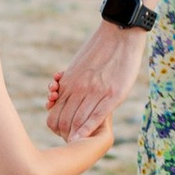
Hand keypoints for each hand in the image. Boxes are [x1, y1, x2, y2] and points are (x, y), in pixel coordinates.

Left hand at [47, 23, 147, 139]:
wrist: (120, 33)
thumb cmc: (100, 48)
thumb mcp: (78, 65)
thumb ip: (70, 82)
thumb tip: (60, 93)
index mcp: (69, 83)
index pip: (54, 114)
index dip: (55, 127)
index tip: (61, 132)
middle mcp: (79, 89)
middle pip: (64, 121)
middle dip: (64, 134)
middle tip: (69, 139)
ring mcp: (95, 92)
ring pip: (77, 121)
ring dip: (75, 135)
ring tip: (76, 141)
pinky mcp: (112, 94)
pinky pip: (96, 116)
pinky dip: (87, 130)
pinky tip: (83, 139)